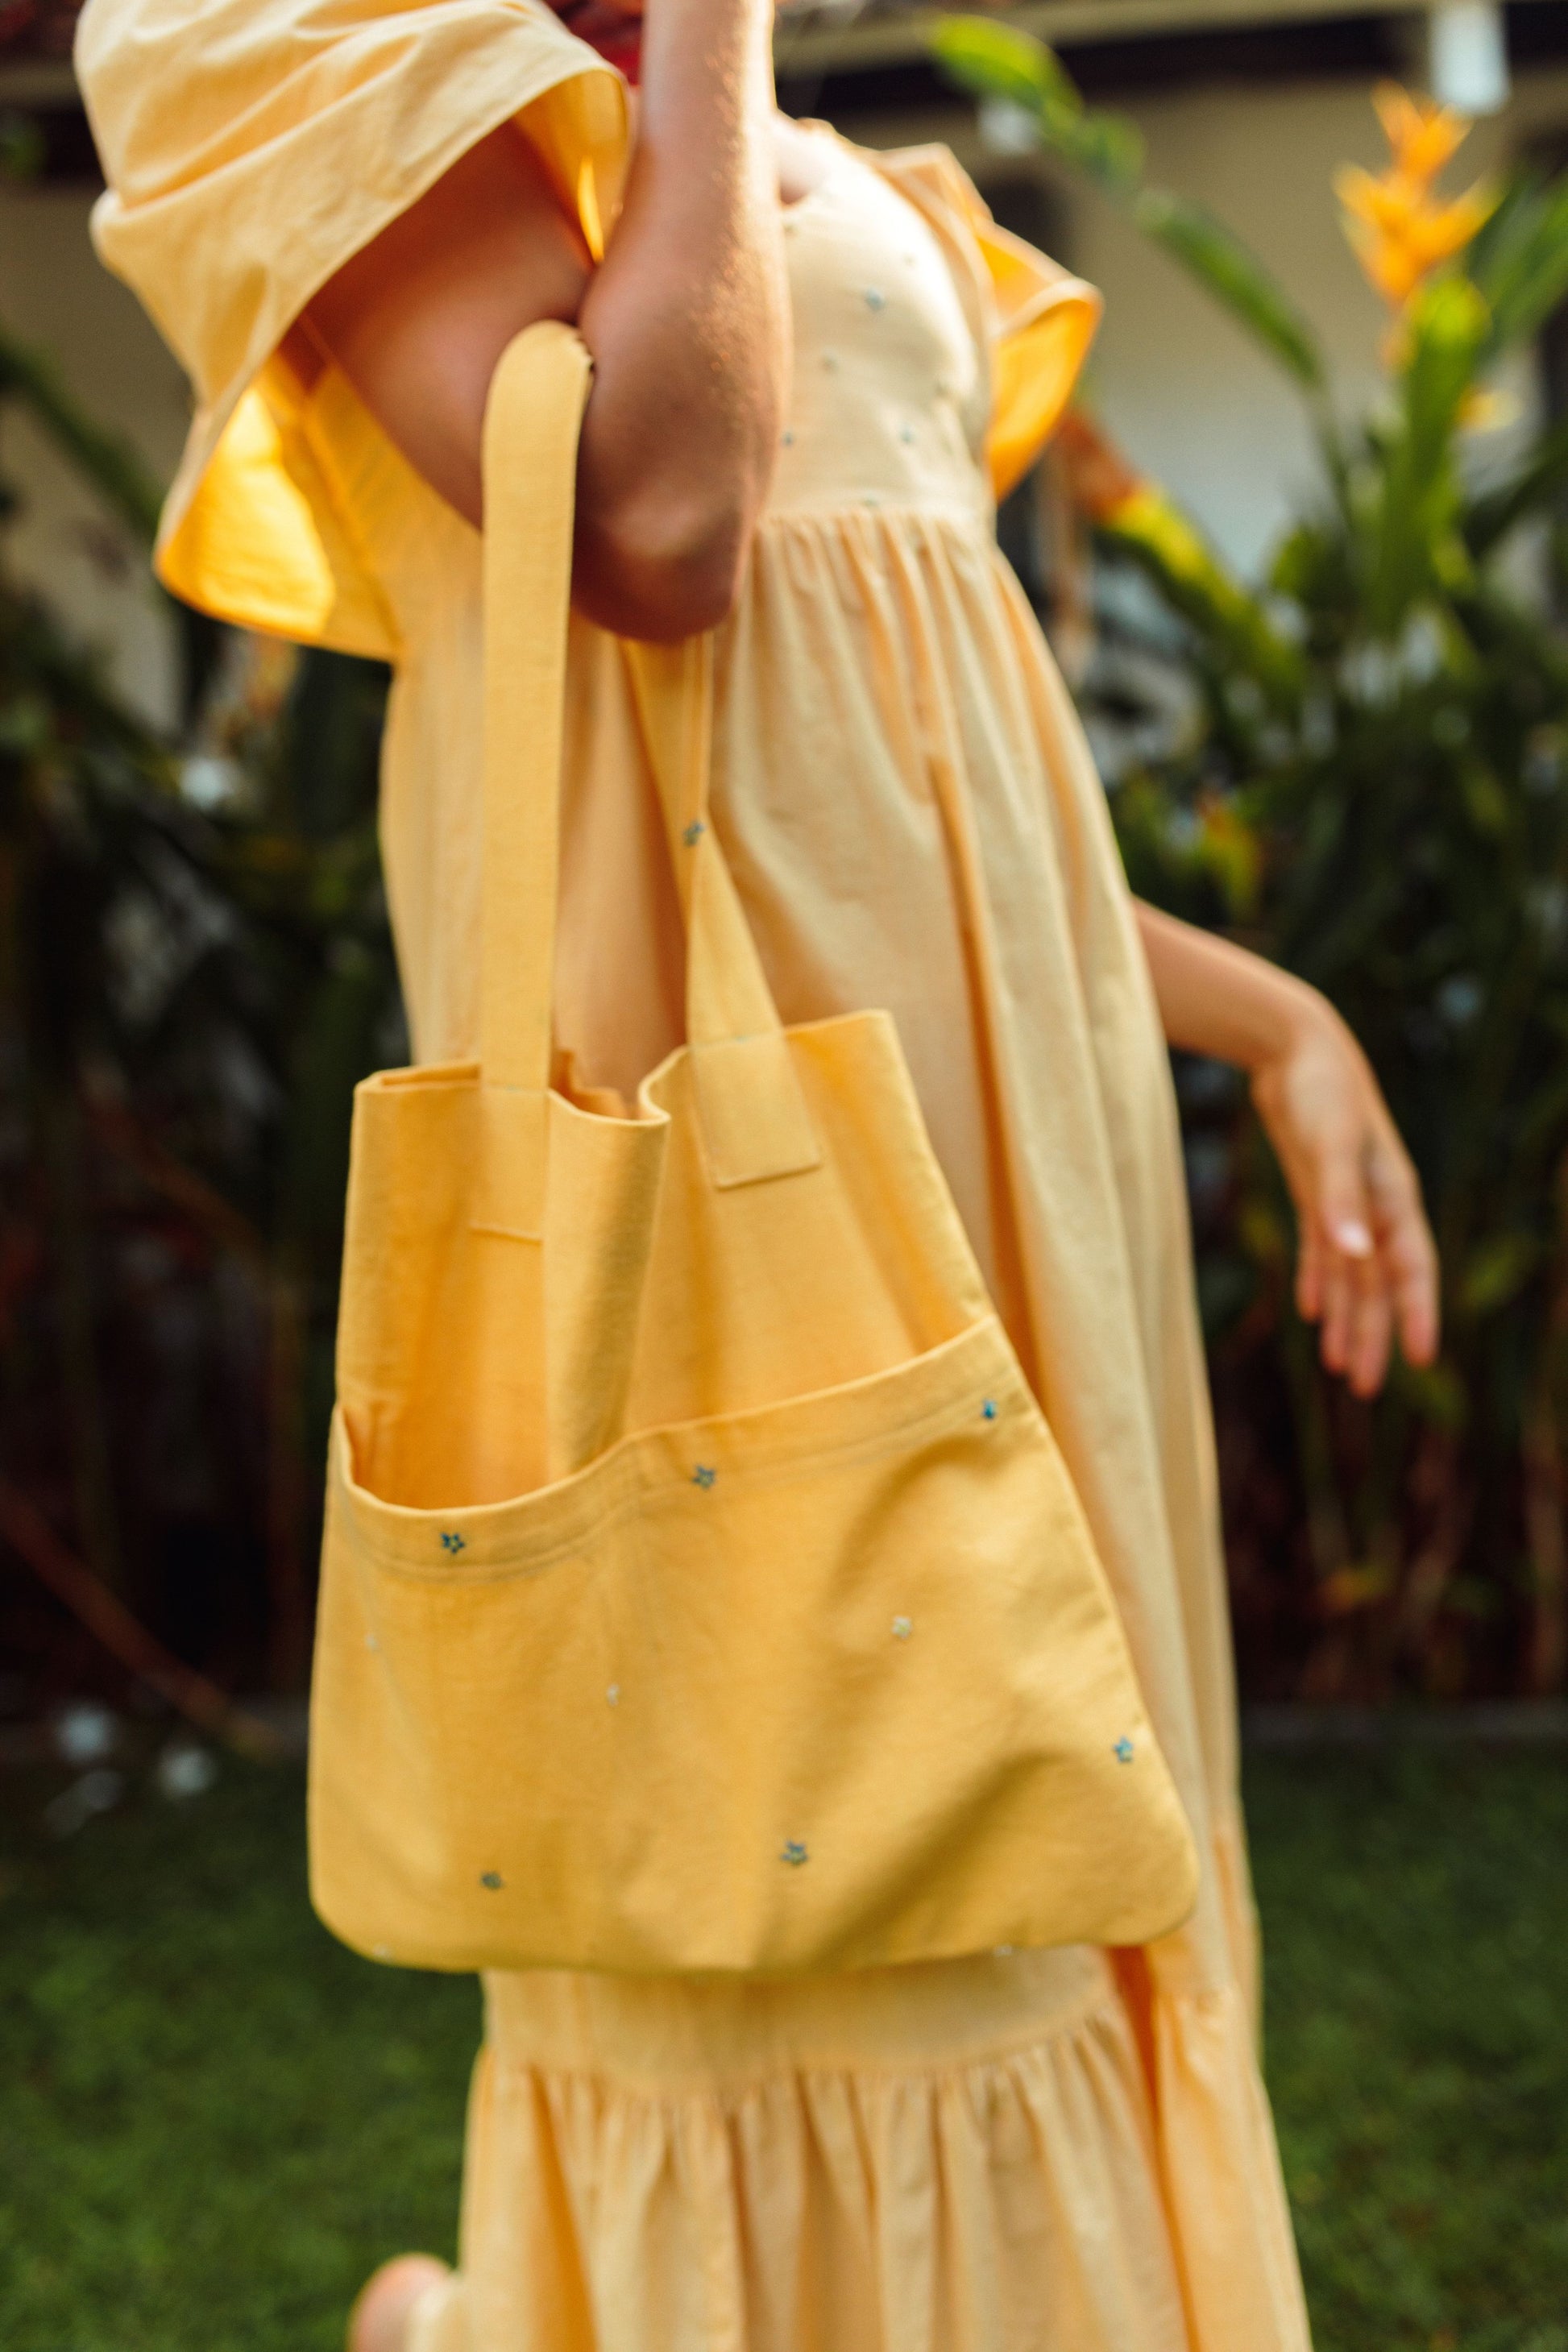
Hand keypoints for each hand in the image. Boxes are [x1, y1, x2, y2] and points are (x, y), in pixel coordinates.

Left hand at [1251, 1002, 1439, 1395]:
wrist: (1297, 1047)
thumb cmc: (1322, 1090)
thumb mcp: (1330, 1145)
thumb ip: (1339, 1200)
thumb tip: (1355, 1258)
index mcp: (1391, 1198)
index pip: (1410, 1268)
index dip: (1416, 1312)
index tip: (1420, 1359)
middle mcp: (1374, 1206)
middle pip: (1379, 1283)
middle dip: (1376, 1334)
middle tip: (1368, 1389)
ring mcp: (1346, 1200)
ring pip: (1351, 1274)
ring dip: (1347, 1319)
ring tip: (1343, 1369)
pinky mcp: (1316, 1191)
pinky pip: (1322, 1249)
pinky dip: (1319, 1281)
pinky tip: (1312, 1313)